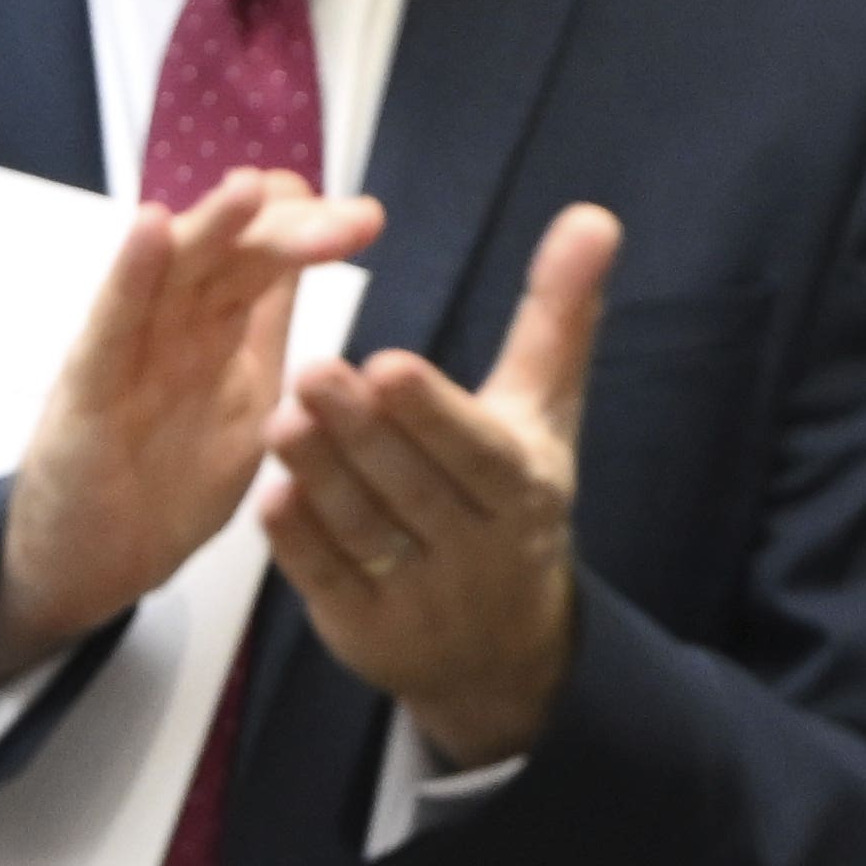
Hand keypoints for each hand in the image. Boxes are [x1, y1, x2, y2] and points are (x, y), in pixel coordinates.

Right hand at [0, 168, 381, 684]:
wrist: (89, 566)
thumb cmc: (164, 482)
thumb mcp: (242, 404)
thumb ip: (266, 336)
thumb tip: (311, 269)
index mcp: (215, 334)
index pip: (262, 268)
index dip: (307, 235)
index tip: (366, 216)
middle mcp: (170, 328)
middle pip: (227, 259)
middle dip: (285, 231)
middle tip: (351, 215)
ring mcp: (125, 353)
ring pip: (171, 275)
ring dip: (212, 228)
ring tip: (252, 187)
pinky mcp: (85, 393)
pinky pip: (111, 326)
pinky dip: (131, 276)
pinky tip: (153, 228)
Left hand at [259, 204, 613, 769]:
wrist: (503, 648)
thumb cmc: (513, 497)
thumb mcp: (544, 412)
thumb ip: (557, 317)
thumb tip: (594, 217)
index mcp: (524, 490)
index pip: (477, 451)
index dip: (433, 413)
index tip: (389, 366)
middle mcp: (479, 550)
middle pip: (412, 485)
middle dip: (361, 432)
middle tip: (311, 373)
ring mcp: (422, 600)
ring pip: (363, 530)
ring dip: (321, 477)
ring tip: (280, 421)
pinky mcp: (365, 632)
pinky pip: (326, 582)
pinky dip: (299, 542)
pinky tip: (272, 495)